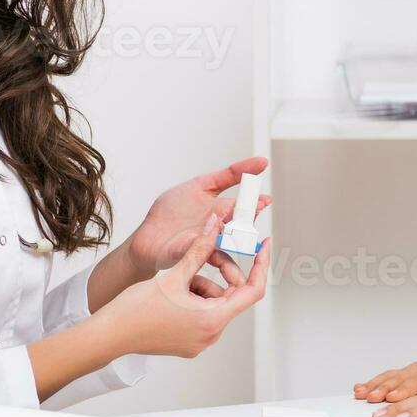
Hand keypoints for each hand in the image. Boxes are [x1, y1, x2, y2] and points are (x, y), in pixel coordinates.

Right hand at [100, 227, 271, 357]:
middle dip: (216, 276)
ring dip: (200, 286)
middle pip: (229, 296)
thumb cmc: (137, 309)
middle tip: (197, 261)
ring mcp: (200, 342)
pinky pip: (202, 315)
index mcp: (212, 319)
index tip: (263, 247)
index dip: (260, 265)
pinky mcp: (189, 343)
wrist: (109, 334)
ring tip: (175, 281)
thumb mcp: (173, 275)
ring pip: (213, 304)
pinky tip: (171, 293)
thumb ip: (199, 249)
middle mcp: (211, 335)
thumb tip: (215, 225)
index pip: (252, 290)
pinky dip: (193, 299)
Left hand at [125, 157, 271, 275]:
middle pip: (241, 223)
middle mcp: (220, 228)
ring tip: (235, 217)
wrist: (149, 234)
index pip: (245, 206)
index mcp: (223, 211)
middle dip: (248, 216)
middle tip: (254, 207)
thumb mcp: (201, 184)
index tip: (267, 199)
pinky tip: (214, 234)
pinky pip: (207, 250)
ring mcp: (209, 241)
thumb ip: (229, 175)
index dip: (256, 203)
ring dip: (235, 231)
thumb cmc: (172, 211)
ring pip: (229, 239)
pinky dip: (212, 243)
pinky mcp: (194, 253)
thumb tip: (259, 163)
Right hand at [353, 360, 416, 403]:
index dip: (404, 389)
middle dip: (384, 390)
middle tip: (373, 399)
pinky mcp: (400, 376)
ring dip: (374, 386)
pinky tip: (360, 388)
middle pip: (399, 379)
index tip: (394, 397)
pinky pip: (384, 378)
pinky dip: (371, 383)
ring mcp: (407, 371)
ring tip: (361, 394)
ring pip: (388, 377)